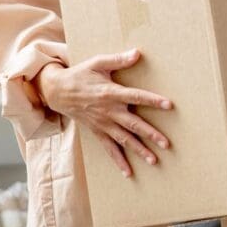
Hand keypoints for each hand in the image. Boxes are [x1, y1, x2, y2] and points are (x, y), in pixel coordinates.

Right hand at [35, 49, 172, 177]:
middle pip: (133, 124)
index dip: (152, 101)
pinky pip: (109, 149)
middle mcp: (108, 111)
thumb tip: (138, 53)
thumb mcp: (98, 62)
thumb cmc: (81, 74)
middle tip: (167, 143)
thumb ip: (118, 60)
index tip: (169, 105)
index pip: (136, 96)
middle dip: (150, 134)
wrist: (57, 91)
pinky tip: (128, 172)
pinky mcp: (97, 132)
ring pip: (123, 140)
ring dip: (139, 150)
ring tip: (154, 160)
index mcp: (111, 92)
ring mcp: (103, 124)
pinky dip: (118, 161)